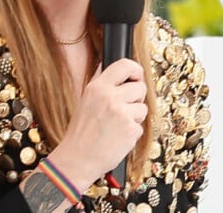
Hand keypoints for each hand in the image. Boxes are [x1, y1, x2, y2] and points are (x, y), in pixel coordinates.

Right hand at [48, 58, 147, 192]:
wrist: (78, 156)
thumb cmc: (81, 130)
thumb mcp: (85, 99)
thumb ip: (99, 82)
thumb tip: (109, 67)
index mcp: (97, 86)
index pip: (124, 65)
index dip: (136, 69)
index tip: (137, 76)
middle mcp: (110, 96)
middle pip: (140, 87)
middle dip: (137, 98)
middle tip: (126, 106)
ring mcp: (121, 113)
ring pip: (143, 108)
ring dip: (135, 117)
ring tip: (118, 124)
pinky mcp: (130, 130)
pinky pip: (140, 126)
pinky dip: (132, 132)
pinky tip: (119, 136)